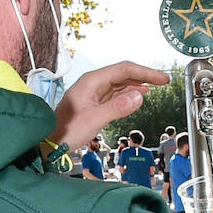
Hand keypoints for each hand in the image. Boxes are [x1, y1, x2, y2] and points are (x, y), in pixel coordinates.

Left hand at [49, 62, 169, 151]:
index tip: (162, 78)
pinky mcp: (93, 102)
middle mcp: (92, 83)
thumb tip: (140, 96)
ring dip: (138, 83)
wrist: (49, 142)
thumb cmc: (65, 131)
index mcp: (92, 81)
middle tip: (164, 81)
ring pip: (120, 82)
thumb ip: (117, 108)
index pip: (124, 70)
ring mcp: (93, 92)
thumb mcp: (94, 120)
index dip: (145, 72)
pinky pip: (115, 92)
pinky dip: (129, 92)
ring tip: (155, 85)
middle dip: (144, 75)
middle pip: (123, 73)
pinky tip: (138, 94)